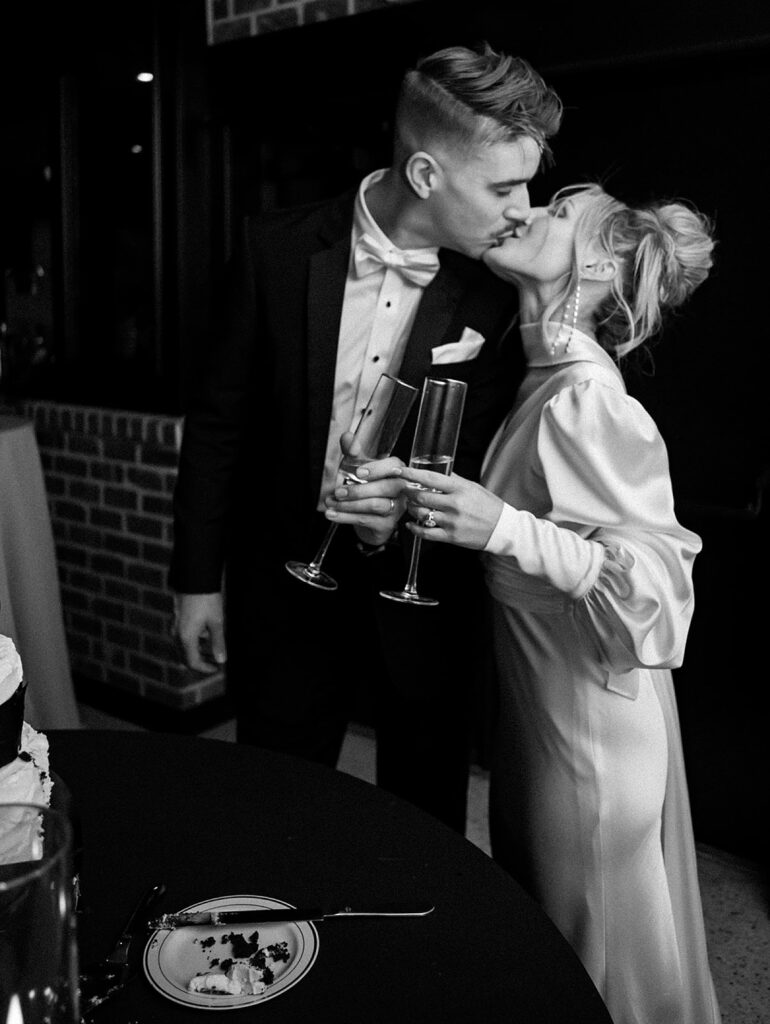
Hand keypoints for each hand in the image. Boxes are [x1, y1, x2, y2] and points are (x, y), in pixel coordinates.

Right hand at [173, 592, 226, 672]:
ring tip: (213, 650)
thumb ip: (218, 642)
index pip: (193, 662)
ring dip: (197, 652)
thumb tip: (221, 660)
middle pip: (185, 658)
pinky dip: (194, 642)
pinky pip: (183, 638)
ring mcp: (175, 627)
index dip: (205, 668)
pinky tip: (206, 634)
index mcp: (186, 638)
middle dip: (200, 662)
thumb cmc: (207, 600)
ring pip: (183, 648)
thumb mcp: (216, 622)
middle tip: (215, 663)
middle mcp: (177, 635)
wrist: (194, 579)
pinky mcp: (177, 620)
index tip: (218, 668)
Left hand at [325, 432, 406, 546]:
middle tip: (338, 492)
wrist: (368, 518)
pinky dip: (346, 517)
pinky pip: (366, 520)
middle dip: (359, 490)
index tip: (359, 472)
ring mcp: (396, 509)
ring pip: (375, 505)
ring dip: (350, 505)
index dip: (378, 469)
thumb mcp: (357, 467)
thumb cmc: (366, 488)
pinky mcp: (387, 525)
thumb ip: (352, 451)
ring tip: (331, 503)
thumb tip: (347, 437)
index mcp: (396, 471)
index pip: (394, 466)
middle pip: (386, 487)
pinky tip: (333, 514)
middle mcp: (401, 490)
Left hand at [398, 466, 503, 549]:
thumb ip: (454, 480)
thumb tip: (437, 471)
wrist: (503, 528)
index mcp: (460, 489)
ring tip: (411, 505)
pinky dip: (414, 528)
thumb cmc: (489, 506)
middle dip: (408, 492)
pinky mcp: (451, 537)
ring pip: (421, 513)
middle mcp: (454, 504)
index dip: (412, 473)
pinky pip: (426, 533)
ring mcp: (452, 522)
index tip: (400, 470)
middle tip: (404, 489)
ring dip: (411, 509)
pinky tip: (411, 524)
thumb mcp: (473, 487)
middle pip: (421, 496)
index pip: (430, 478)